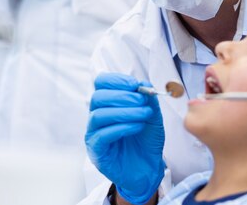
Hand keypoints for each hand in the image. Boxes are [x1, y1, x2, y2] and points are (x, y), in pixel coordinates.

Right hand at [85, 73, 164, 203]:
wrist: (148, 167)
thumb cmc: (146, 140)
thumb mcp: (152, 115)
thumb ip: (148, 99)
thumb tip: (143, 84)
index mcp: (108, 104)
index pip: (101, 83)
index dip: (116, 80)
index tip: (135, 84)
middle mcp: (97, 116)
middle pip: (98, 97)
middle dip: (122, 96)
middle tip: (142, 101)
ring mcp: (94, 133)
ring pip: (99, 115)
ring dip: (125, 112)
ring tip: (144, 115)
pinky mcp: (97, 150)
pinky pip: (103, 135)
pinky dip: (122, 127)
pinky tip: (137, 127)